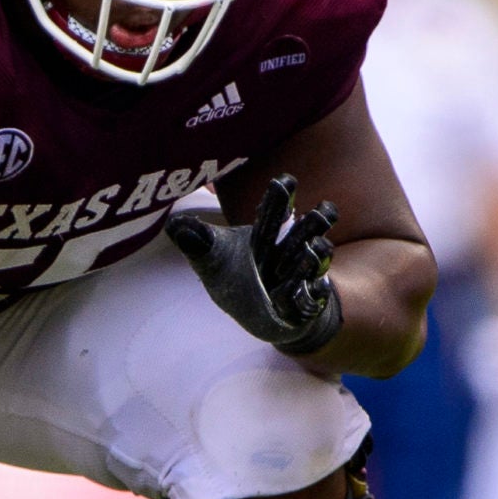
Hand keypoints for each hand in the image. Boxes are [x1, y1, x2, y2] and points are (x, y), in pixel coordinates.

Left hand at [166, 175, 342, 356]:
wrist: (268, 318)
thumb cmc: (239, 284)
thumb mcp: (214, 264)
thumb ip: (199, 244)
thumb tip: (173, 225)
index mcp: (266, 239)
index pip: (272, 214)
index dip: (279, 198)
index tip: (286, 180)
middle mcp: (290, 253)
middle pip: (306, 232)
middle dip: (314, 222)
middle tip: (323, 210)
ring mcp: (302, 278)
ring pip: (314, 263)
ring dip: (313, 258)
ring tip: (312, 251)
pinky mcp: (308, 305)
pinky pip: (313, 299)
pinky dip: (310, 295)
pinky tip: (310, 290)